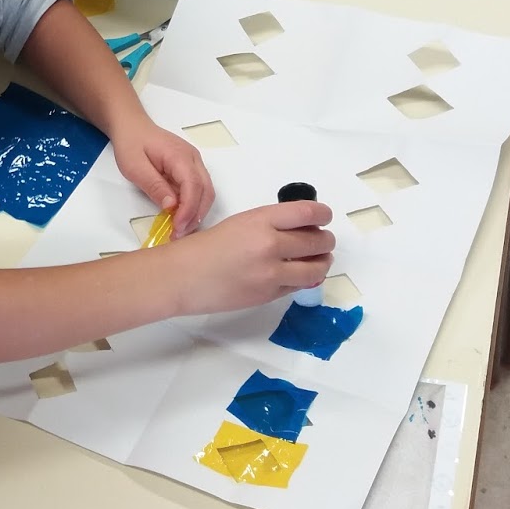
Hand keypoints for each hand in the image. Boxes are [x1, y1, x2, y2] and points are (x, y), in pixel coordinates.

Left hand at [111, 118, 213, 237]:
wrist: (132, 127)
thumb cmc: (131, 144)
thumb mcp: (134, 167)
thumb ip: (154, 185)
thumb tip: (171, 206)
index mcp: (179, 155)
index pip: (193, 185)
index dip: (188, 209)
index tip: (178, 227)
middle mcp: (193, 159)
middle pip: (206, 191)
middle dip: (195, 215)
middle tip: (178, 235)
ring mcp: (194, 163)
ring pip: (206, 192)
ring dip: (196, 213)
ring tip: (180, 230)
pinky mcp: (190, 169)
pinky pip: (198, 190)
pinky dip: (192, 206)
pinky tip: (180, 218)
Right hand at [171, 199, 334, 314]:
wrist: (183, 277)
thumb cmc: (206, 247)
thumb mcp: (241, 223)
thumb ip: (271, 225)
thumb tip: (301, 231)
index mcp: (261, 220)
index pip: (308, 213)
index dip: (324, 215)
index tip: (325, 218)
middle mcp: (270, 244)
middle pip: (318, 241)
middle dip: (326, 241)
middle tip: (324, 242)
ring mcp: (271, 273)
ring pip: (316, 268)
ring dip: (323, 263)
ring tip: (320, 261)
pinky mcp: (269, 295)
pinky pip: (298, 286)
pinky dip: (303, 280)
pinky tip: (298, 275)